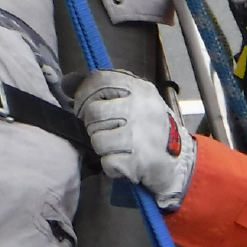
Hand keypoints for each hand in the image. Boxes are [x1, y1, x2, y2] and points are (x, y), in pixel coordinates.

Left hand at [74, 71, 196, 211]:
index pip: (100, 80)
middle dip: (93, 126)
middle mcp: (141, 108)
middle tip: (106, 131)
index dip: (84, 94)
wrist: (180, 161)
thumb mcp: (134, 101)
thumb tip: (66, 82)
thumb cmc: (150, 128)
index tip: (84, 106)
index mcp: (140, 89)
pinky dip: (112, 166)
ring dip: (102, 148)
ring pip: (97, 139)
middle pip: (93, 112)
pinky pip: (108, 162)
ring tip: (117, 147)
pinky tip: (124, 162)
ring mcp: (140, 135)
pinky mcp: (139, 160)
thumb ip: (104, 91)